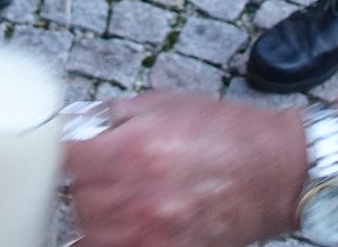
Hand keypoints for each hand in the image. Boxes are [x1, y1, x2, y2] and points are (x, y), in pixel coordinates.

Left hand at [64, 95, 308, 246]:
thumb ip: (113, 116)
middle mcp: (134, 195)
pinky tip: (124, 229)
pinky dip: (116, 239)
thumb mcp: (162, 104)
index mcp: (128, 149)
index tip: (63, 154)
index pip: (61, 158)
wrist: (278, 170)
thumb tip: (77, 124)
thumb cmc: (228, 133)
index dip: (59, 154)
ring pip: (90, 233)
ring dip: (94, 219)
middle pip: (74, 199)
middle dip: (82, 186)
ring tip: (115, 204)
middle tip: (97, 177)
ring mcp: (149, 232)